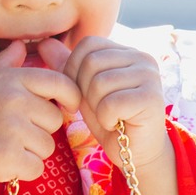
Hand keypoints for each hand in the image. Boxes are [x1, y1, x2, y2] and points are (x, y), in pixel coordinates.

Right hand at [0, 40, 81, 191]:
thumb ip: (3, 63)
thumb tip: (22, 45)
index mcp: (11, 78)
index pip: (61, 83)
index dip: (70, 97)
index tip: (67, 107)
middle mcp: (14, 100)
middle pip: (55, 119)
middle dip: (40, 129)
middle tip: (12, 132)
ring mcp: (12, 129)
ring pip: (47, 146)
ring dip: (30, 151)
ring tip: (3, 146)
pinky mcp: (9, 157)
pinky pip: (36, 167)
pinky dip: (22, 170)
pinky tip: (2, 163)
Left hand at [38, 36, 181, 194]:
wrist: (134, 152)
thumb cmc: (109, 119)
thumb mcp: (83, 91)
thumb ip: (67, 66)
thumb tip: (44, 43)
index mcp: (126, 51)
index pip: (88, 45)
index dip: (75, 70)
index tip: (84, 93)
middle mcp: (142, 58)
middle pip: (91, 63)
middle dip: (86, 91)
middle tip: (101, 108)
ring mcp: (149, 76)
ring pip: (100, 83)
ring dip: (97, 107)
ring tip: (111, 116)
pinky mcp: (151, 98)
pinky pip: (110, 104)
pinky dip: (107, 119)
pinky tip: (119, 124)